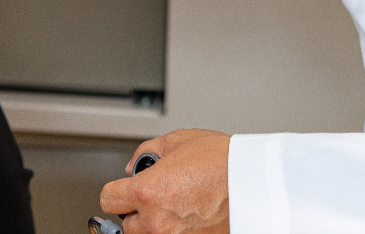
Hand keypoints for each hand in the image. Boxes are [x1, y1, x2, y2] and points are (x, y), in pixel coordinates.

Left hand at [100, 129, 230, 233]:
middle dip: (136, 211)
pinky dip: (177, 230)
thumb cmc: (223, 161)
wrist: (256, 182)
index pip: (108, 200)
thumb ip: (146, 152)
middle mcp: (157, 221)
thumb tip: (134, 165)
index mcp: (147, 192)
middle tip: (155, 197)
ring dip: (155, 224)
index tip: (121, 190)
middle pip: (127, 225)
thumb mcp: (178, 140)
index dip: (116, 191)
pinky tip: (190, 215)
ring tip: (176, 206)